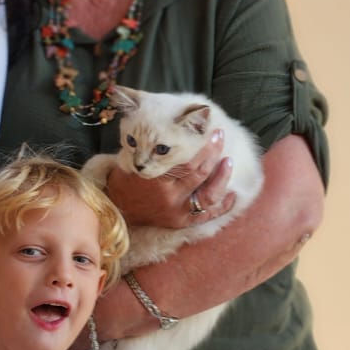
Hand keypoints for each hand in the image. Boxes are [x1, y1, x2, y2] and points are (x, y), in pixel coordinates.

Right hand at [105, 128, 235, 228]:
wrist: (117, 210)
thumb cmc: (125, 181)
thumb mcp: (131, 161)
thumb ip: (148, 148)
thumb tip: (170, 126)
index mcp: (157, 180)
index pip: (188, 161)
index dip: (204, 146)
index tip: (211, 131)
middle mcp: (170, 198)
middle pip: (201, 173)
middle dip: (214, 153)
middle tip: (219, 137)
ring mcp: (178, 212)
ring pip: (209, 195)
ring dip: (222, 177)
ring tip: (229, 162)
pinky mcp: (182, 223)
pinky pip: (208, 215)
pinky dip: (223, 206)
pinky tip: (232, 194)